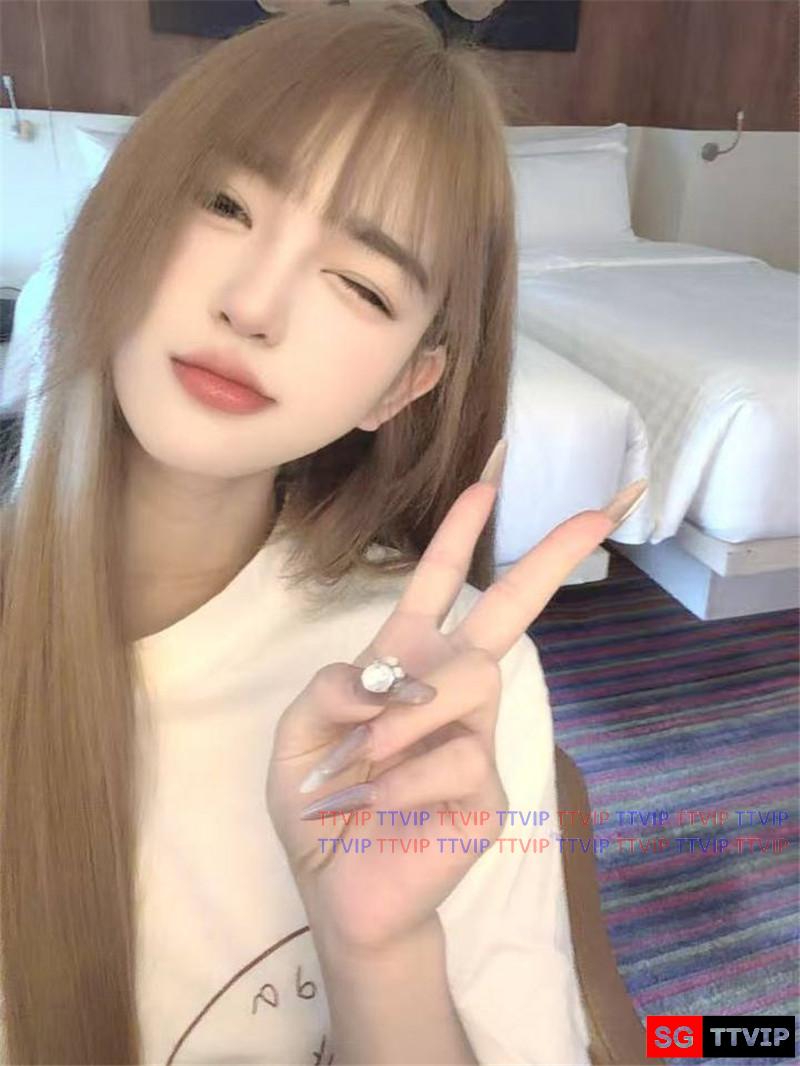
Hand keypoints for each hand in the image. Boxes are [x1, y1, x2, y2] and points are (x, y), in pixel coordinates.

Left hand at [266, 467, 646, 951]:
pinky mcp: (488, 789)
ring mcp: (476, 737)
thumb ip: (327, 691)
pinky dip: (399, 779)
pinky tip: (380, 806)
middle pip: (509, 612)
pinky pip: (454, 756)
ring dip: (407, 712)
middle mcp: (449, 690)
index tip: (488, 483)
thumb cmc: (321, 804)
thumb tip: (381, 675)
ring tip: (368, 755)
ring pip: (473, 677)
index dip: (459, 535)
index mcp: (405, 663)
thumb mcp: (298, 738)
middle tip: (604, 510)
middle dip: (551, 557)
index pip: (439, 587)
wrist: (341, 890)